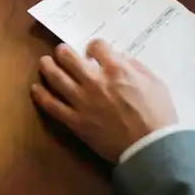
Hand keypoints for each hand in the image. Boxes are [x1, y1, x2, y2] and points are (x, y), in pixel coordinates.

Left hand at [31, 40, 177, 163]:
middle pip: (68, 57)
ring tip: (44, 62)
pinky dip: (41, 95)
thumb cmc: (158, 115)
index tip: (93, 52)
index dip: (94, 46)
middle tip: (62, 52)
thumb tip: (119, 58)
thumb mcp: (155, 83)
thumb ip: (135, 66)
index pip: (96, 46)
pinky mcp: (75, 121)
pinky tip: (35, 88)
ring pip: (55, 77)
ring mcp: (82, 101)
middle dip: (64, 51)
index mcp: (116, 69)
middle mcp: (94, 81)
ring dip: (47, 66)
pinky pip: (52, 106)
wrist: (151, 148)